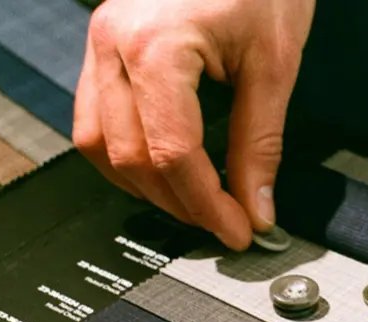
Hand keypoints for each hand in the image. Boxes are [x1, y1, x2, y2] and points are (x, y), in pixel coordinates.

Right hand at [72, 0, 314, 248]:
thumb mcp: (274, 66)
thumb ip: (260, 143)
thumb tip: (256, 207)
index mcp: (157, 47)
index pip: (173, 154)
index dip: (206, 205)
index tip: (237, 231)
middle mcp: (114, 45)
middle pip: (131, 157)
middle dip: (179, 204)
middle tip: (221, 224)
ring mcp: (101, 44)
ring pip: (98, 145)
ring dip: (145, 187)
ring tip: (192, 205)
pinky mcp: (104, 46)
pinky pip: (94, 119)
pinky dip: (125, 156)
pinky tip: (159, 170)